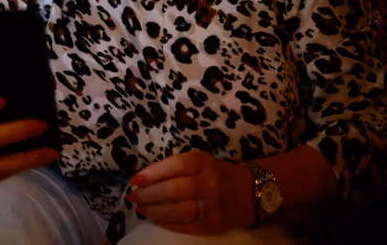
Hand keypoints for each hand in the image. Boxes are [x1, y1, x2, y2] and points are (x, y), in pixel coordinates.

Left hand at [125, 151, 255, 235]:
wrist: (253, 194)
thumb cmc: (220, 174)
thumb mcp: (202, 162)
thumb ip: (177, 167)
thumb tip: (145, 178)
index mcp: (205, 163)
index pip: (174, 166)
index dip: (152, 173)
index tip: (135, 180)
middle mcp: (209, 183)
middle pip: (172, 190)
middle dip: (148, 194)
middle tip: (132, 196)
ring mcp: (212, 206)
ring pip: (176, 211)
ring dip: (153, 210)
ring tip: (140, 208)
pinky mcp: (212, 225)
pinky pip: (184, 225)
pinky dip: (165, 222)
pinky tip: (155, 217)